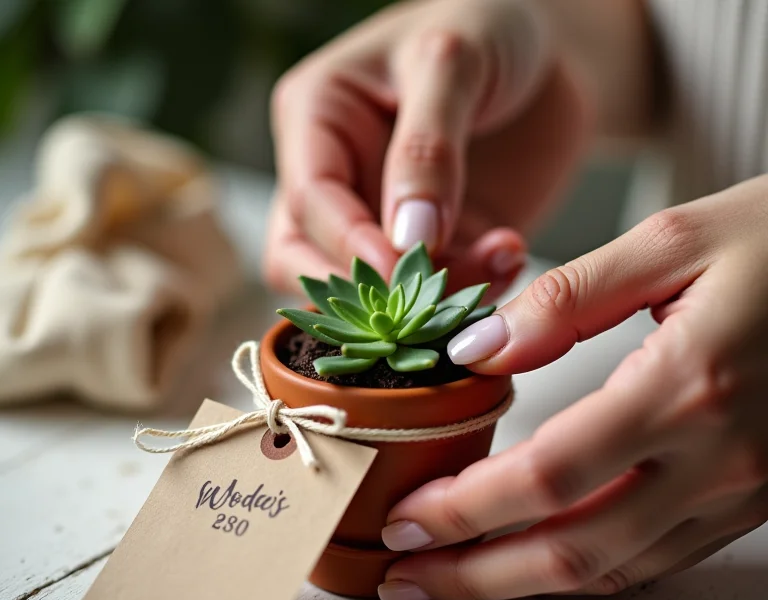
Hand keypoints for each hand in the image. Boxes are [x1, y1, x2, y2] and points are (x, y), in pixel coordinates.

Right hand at [264, 0, 589, 297]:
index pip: (308, 201)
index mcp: (317, 119)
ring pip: (371, 292)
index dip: (346, 244)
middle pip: (311, 262)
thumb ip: (426, 148)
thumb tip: (407, 240)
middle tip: (433, 291)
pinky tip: (509, 254)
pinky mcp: (431, 246)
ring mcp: (382, 218)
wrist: (550, 52)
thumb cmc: (488, 23)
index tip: (398, 268)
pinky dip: (471, 287)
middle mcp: (338, 177)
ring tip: (497, 259)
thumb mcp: (453, 63)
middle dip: (370, 291)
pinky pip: (433, 290)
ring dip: (428, 298)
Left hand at [378, 175, 767, 599]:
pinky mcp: (752, 498)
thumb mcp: (671, 240)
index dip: (466, 508)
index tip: (404, 517)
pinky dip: (583, 570)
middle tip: (404, 579)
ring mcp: (742, 490)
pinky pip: (655, 556)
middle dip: (475, 574)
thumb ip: (566, 298)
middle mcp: (718, 458)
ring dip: (521, 584)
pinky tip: (535, 561)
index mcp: (688, 386)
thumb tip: (476, 352)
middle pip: (573, 548)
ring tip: (451, 581)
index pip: (548, 474)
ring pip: (614, 567)